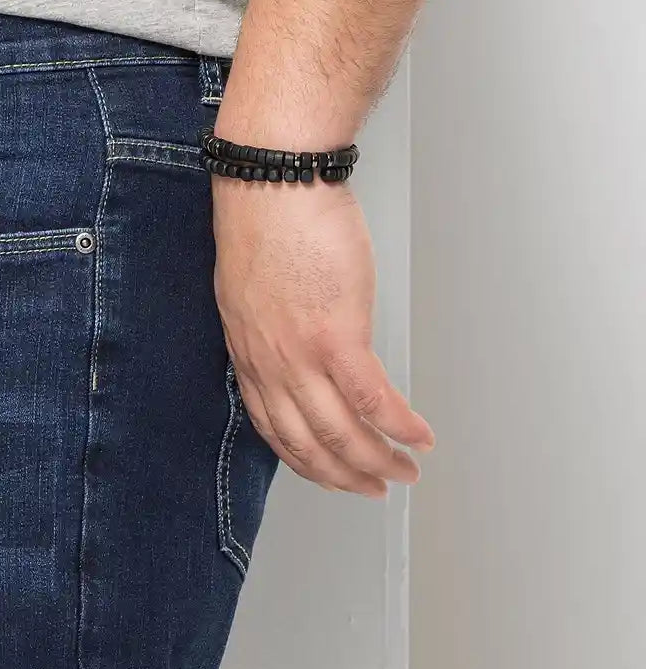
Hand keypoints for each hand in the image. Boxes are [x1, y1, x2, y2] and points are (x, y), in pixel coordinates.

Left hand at [210, 162, 434, 498]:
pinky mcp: (337, 337)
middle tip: (373, 488)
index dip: (305, 461)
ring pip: (341, 433)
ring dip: (377, 461)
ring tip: (404, 472)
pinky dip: (399, 427)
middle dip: (344, 476)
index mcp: (249, 355)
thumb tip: (294, 342)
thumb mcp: (250, 290)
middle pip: (307, 444)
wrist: (272, 181)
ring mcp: (301, 357)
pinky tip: (419, 437)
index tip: (328, 474)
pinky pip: (372, 400)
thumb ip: (269, 328)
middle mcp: (270, 366)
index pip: (274, 430)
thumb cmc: (265, 218)